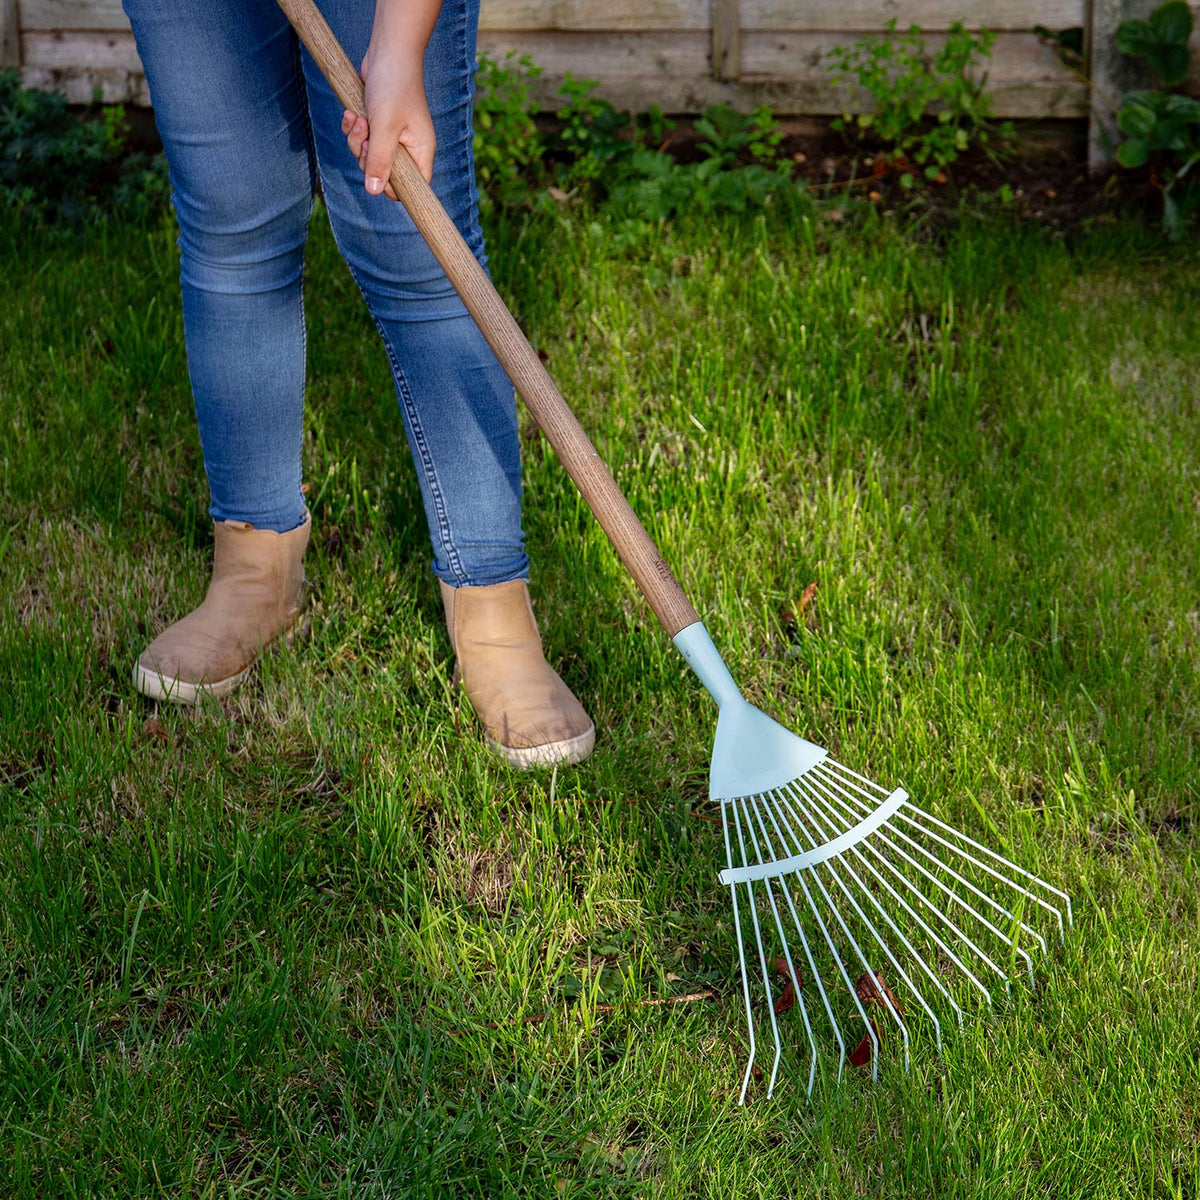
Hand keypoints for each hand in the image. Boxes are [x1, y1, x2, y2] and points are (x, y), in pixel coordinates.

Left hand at [340, 35, 434, 195]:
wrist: (388, 51)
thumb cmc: (394, 87)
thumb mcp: (385, 128)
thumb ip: (380, 161)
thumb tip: (374, 191)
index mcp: (420, 152)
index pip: (411, 188)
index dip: (391, 186)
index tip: (375, 172)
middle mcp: (408, 148)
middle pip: (383, 173)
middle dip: (367, 157)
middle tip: (366, 135)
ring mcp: (393, 136)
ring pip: (368, 155)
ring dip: (357, 139)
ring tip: (357, 118)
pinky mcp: (378, 124)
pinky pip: (361, 138)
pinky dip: (353, 128)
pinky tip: (352, 112)